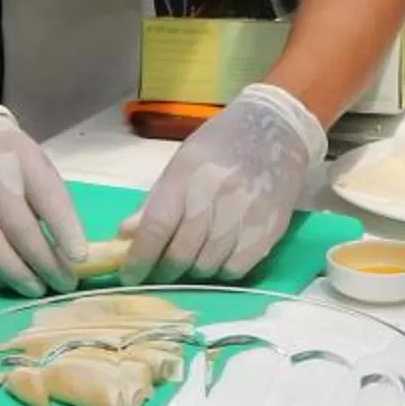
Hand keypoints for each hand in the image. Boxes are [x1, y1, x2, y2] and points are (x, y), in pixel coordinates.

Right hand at [0, 105, 87, 294]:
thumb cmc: (16, 166)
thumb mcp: (43, 171)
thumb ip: (57, 207)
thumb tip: (73, 254)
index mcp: (24, 163)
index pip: (48, 198)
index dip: (65, 229)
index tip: (80, 258)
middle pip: (17, 225)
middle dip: (43, 261)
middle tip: (62, 283)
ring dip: (13, 272)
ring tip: (35, 289)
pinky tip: (2, 282)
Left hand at [122, 83, 326, 283]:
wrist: (278, 130)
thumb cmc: (222, 144)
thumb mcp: (182, 163)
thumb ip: (156, 200)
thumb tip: (126, 235)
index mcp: (188, 174)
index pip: (157, 226)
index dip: (139, 258)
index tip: (130, 275)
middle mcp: (216, 194)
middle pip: (181, 253)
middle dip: (165, 270)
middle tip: (161, 271)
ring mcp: (245, 213)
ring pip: (207, 266)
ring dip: (194, 270)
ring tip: (192, 258)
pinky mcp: (268, 229)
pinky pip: (235, 269)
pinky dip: (222, 270)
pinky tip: (220, 256)